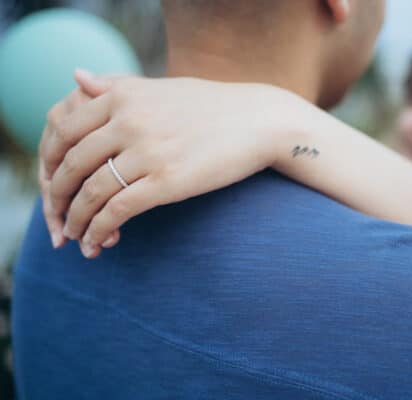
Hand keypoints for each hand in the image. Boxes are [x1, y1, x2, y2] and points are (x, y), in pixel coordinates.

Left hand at [42, 71, 298, 257]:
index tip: (52, 183)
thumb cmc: (212, 106)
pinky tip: (99, 242)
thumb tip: (75, 77)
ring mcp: (147, 151)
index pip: (64, 131)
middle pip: (71, 164)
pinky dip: (100, 230)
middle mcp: (128, 120)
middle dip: (57, 198)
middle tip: (56, 217)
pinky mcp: (167, 181)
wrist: (259, 121)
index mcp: (123, 95)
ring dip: (76, 221)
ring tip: (74, 237)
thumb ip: (117, 86)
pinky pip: (118, 211)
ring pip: (91, 192)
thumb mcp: (161, 88)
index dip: (49, 163)